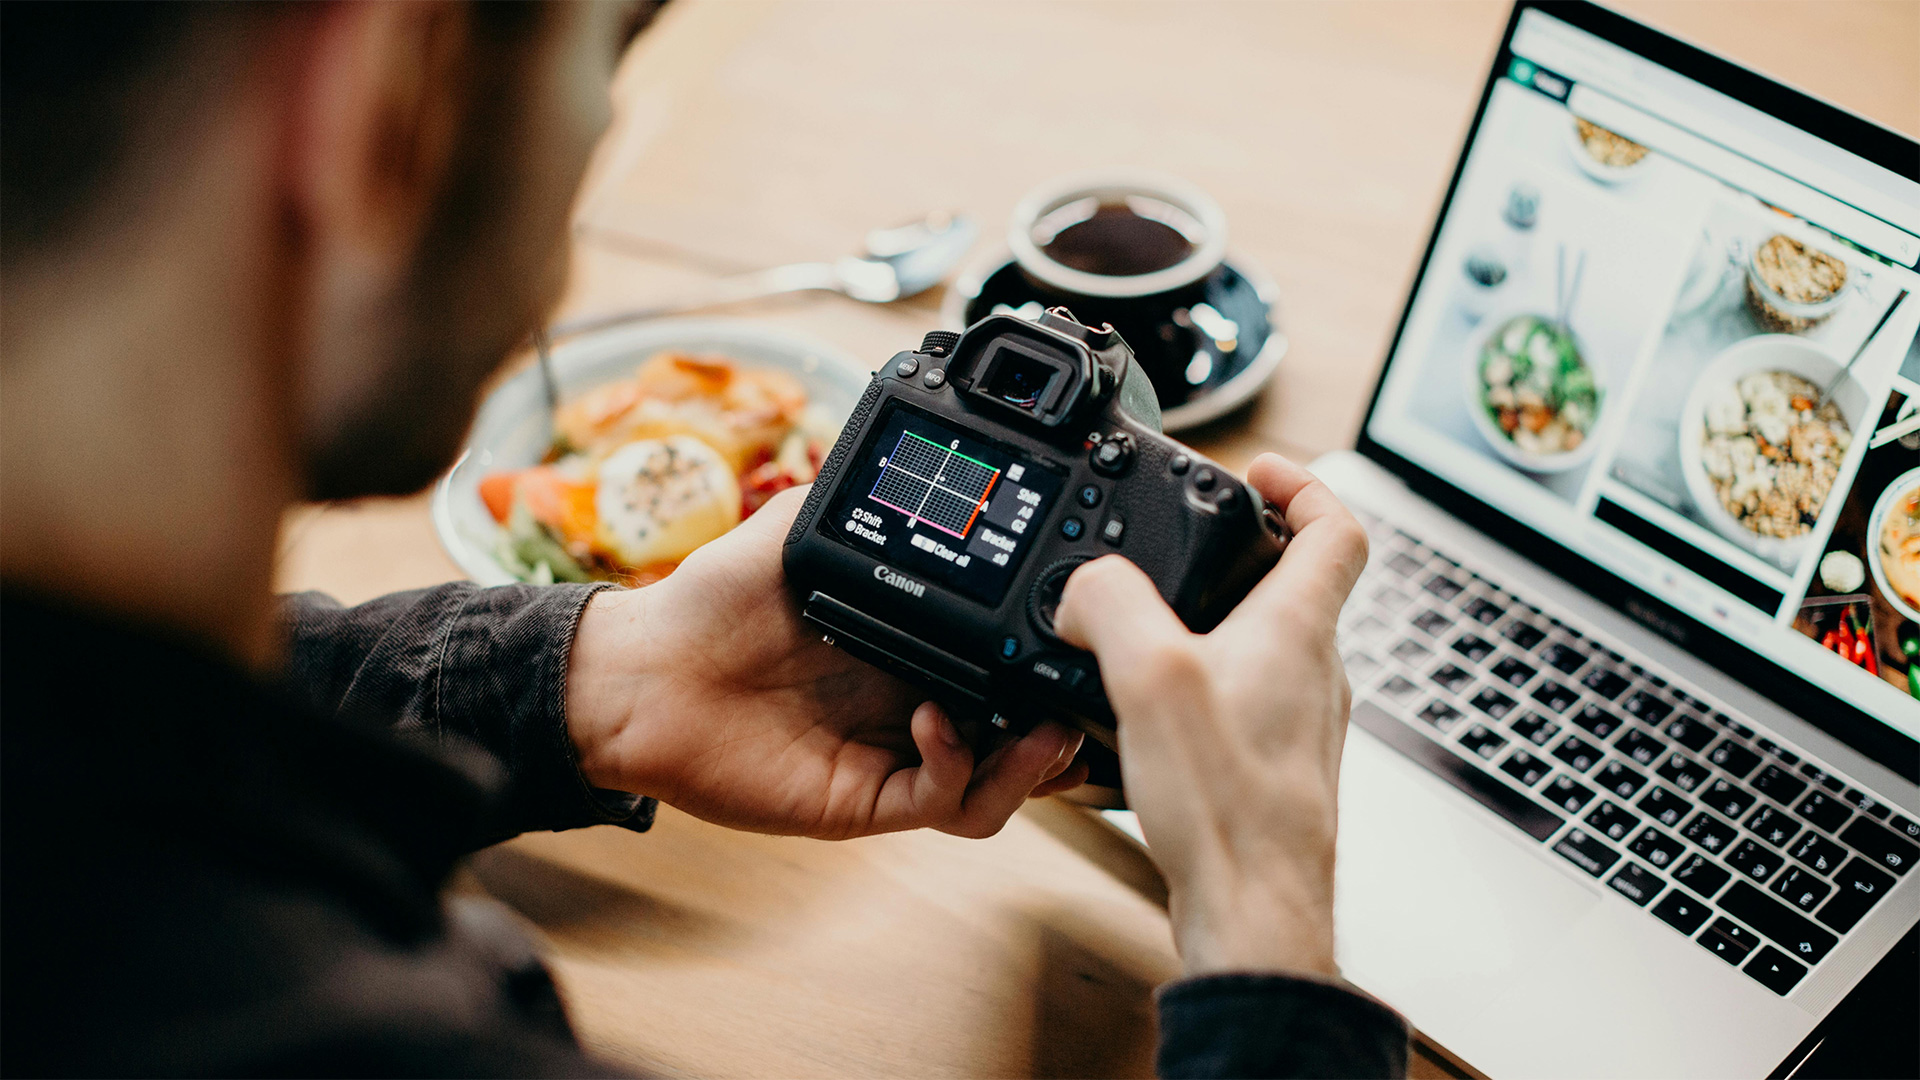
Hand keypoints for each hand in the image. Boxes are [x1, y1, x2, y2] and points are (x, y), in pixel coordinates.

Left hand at [564, 485, 1086, 838]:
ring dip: (1034, 764)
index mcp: (913, 643)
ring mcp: (895, 755)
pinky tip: (939, 723)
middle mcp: (915, 702)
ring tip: (1048, 730)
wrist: (642, 673)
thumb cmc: (709, 603)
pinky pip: (940, 800)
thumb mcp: (798, 527)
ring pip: (998, 783)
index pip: (1004, 657)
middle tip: (1092, 691)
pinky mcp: (866, 798)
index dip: (1049, 654)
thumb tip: (914, 445)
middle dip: (1068, 722)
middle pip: (1022, 730)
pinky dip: (959, 768)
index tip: (1083, 626)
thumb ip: (864, 493)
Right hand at [1053, 453, 1367, 977]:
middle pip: (1298, 584)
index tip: (1257, 469)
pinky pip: (1245, 703)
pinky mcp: (1274, 770)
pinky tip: (1149, 720)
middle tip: (1183, 544)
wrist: (1253, 915)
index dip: (1301, 483)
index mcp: (1298, 630)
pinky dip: (1203, 687)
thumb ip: (1111, 606)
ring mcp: (1299, 724)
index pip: (1336, 527)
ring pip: (1269, 646)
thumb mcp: (1150, 680)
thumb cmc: (1229, 810)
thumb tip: (1083, 586)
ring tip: (1149, 631)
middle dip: (1237, 552)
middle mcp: (1314, 672)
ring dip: (1215, 622)